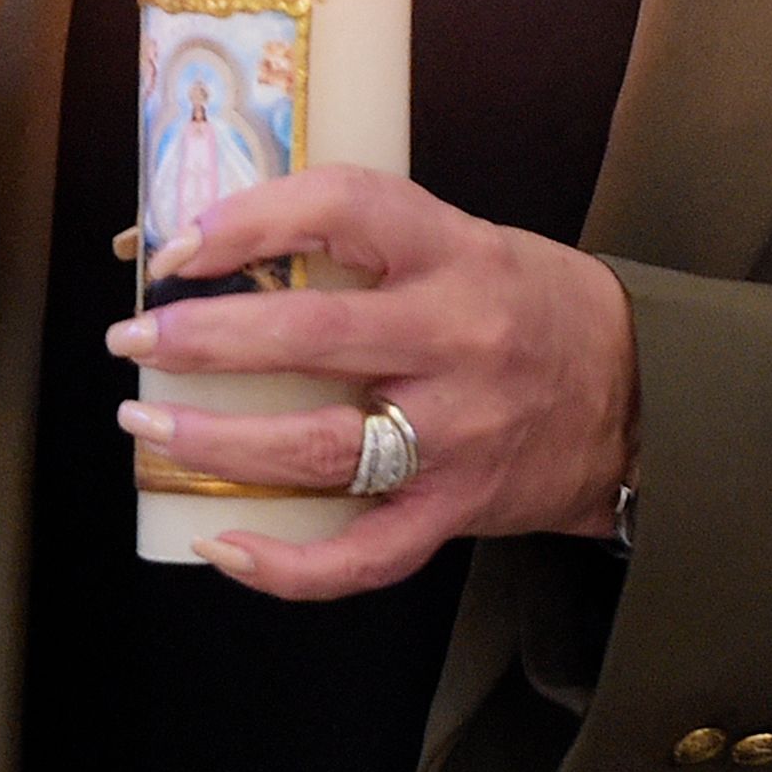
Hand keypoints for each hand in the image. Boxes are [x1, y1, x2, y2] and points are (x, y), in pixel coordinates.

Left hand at [108, 170, 640, 599]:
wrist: (639, 395)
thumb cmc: (530, 304)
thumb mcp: (463, 241)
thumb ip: (364, 244)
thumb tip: (215, 240)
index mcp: (454, 253)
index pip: (344, 208)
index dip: (253, 218)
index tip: (183, 243)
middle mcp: (455, 337)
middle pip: (311, 334)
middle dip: (204, 339)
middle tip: (132, 338)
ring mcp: (456, 433)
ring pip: (320, 447)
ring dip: (217, 440)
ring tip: (145, 422)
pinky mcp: (458, 509)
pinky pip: (364, 554)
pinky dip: (286, 563)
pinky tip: (223, 547)